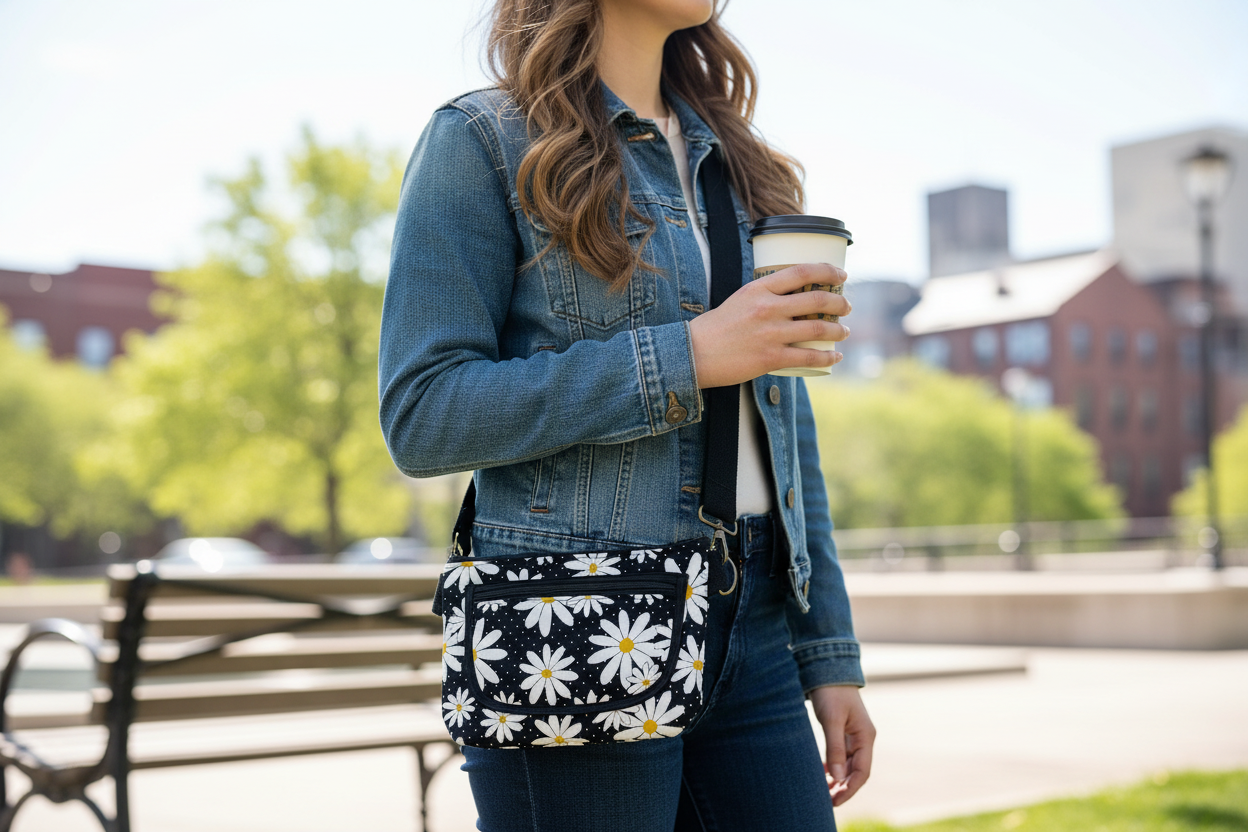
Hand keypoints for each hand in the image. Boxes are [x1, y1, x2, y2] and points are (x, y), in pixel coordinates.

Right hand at [688, 263, 851, 388]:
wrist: (695, 354)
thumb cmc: (717, 327)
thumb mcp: (741, 299)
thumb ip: (766, 296)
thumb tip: (794, 298)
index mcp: (759, 289)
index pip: (801, 271)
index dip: (827, 270)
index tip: (841, 275)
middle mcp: (767, 308)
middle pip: (817, 300)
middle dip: (840, 302)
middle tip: (846, 306)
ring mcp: (771, 333)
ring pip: (818, 328)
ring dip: (839, 330)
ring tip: (844, 331)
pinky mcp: (771, 357)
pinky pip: (809, 356)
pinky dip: (828, 357)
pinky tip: (835, 356)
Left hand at [809, 684, 874, 805]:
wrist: (827, 667)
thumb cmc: (830, 692)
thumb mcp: (831, 720)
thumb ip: (835, 748)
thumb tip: (838, 777)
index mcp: (866, 736)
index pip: (862, 771)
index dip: (850, 789)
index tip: (835, 800)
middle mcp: (863, 738)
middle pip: (856, 771)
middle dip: (843, 787)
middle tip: (826, 800)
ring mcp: (853, 735)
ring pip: (848, 765)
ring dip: (838, 779)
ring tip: (823, 791)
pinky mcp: (843, 731)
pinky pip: (841, 756)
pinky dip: (833, 767)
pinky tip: (823, 773)